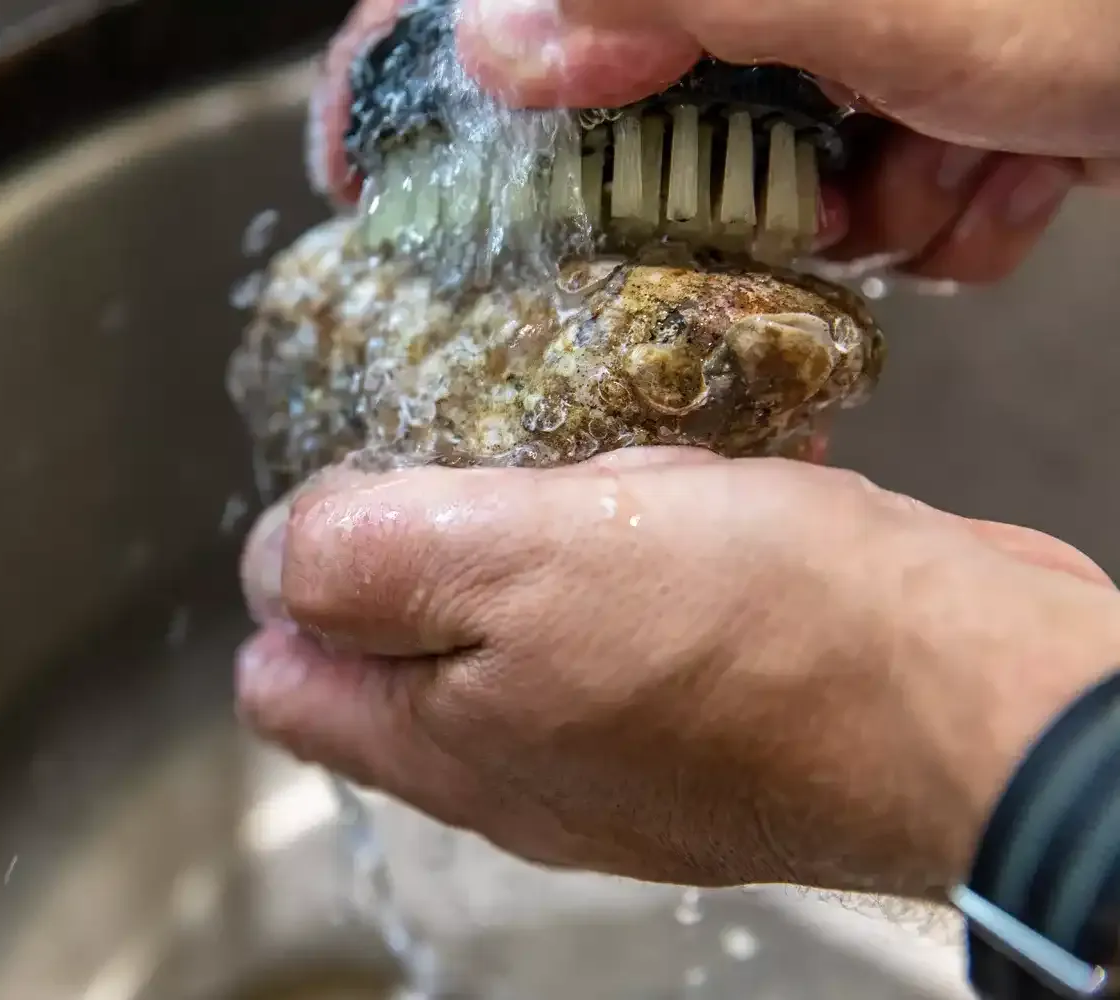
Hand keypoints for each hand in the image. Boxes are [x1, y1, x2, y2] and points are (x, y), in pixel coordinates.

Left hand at [235, 450, 1119, 894]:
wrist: (972, 696)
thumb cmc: (755, 634)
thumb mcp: (514, 566)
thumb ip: (368, 565)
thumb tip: (269, 566)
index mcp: (444, 743)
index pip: (286, 685)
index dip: (291, 585)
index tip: (354, 495)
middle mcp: (518, 766)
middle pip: (401, 651)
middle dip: (418, 546)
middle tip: (481, 460)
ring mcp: (614, 745)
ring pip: (519, 624)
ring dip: (537, 534)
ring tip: (595, 468)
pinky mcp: (704, 707)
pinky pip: (626, 616)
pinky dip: (631, 546)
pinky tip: (682, 491)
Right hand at [308, 0, 1119, 282]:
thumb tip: (495, 37)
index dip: (408, 59)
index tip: (358, 161)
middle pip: (623, 88)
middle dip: (694, 181)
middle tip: (781, 202)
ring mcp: (842, 29)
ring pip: (740, 162)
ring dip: (839, 207)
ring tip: (940, 179)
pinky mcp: (915, 82)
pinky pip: (849, 181)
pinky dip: (920, 213)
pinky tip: (1001, 178)